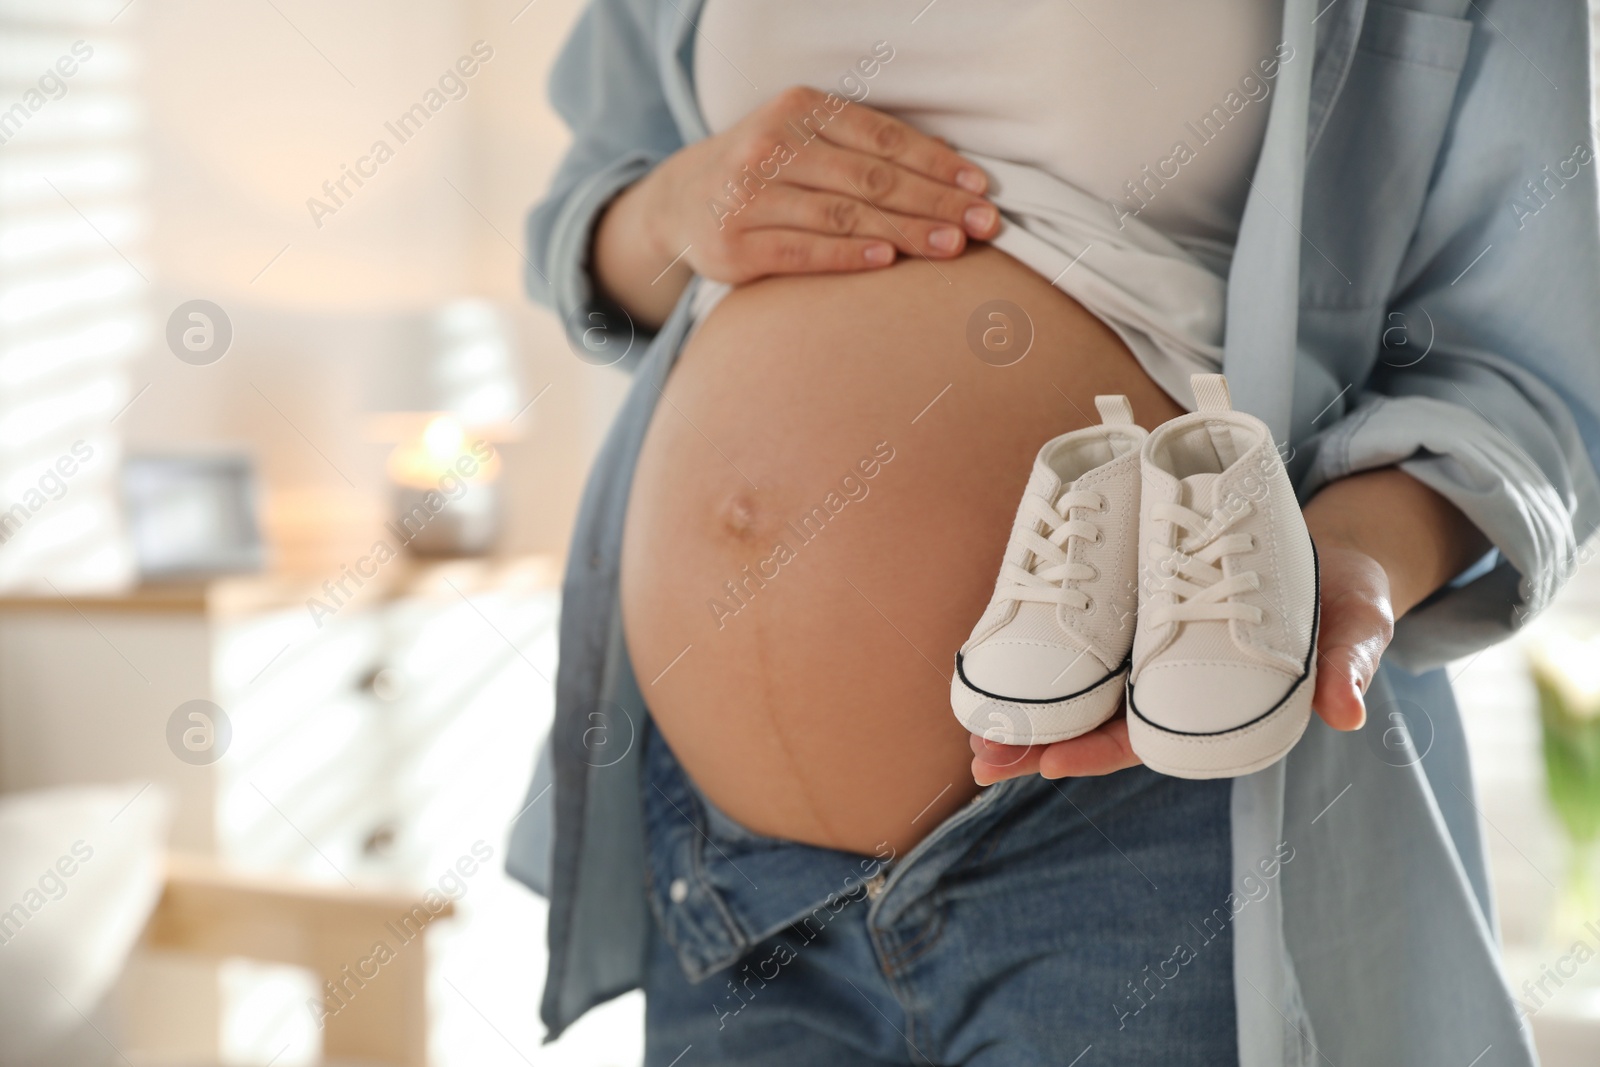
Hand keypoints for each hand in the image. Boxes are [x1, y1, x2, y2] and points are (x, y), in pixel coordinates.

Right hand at [593, 86, 999, 325]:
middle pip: (870, 178)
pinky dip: (848, 256)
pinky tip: (888, 262)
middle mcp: (771, 146)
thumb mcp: (805, 138)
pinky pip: (803, 251)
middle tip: (982, 225)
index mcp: (798, 109)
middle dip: (933, 203)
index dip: (936, 164)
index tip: (980, 189)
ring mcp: (749, 196)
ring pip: (842, 215)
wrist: (680, 201)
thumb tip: (952, 172)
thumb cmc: (767, 171)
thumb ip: (862, 148)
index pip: (882, 137)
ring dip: (904, 233)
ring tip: (950, 246)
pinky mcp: (735, 245)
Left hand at [968, 536, 1395, 785]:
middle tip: (983, 754)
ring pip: (1074, 685)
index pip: (1147, 741)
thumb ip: (1348, 662)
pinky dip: (1033, 646)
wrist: (1325, 546)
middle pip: (1093, 721)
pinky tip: (988, 654)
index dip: (1099, 753)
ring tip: (970, 723)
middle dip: (1037, 741)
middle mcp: (1166, 681)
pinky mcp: (1129, 603)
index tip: (1053, 762)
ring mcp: (1142, 645)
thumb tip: (1348, 712)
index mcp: (1210, 704)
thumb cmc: (1341, 596)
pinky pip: (1075, 630)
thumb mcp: (1355, 623)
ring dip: (1022, 703)